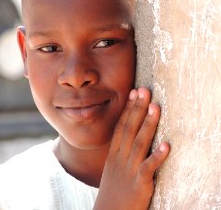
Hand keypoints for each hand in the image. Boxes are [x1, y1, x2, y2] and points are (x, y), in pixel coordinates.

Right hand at [94, 87, 169, 209]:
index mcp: (114, 153)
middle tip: (144, 91)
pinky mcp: (140, 183)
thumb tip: (129, 133)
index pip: (121, 125)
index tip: (134, 92)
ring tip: (155, 108)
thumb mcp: (113, 166)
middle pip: (130, 128)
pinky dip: (158, 156)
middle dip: (137, 108)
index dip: (128, 108)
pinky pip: (149, 167)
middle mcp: (121, 157)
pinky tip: (166, 145)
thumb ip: (120, 149)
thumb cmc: (113, 189)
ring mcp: (130, 169)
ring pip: (140, 142)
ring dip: (148, 124)